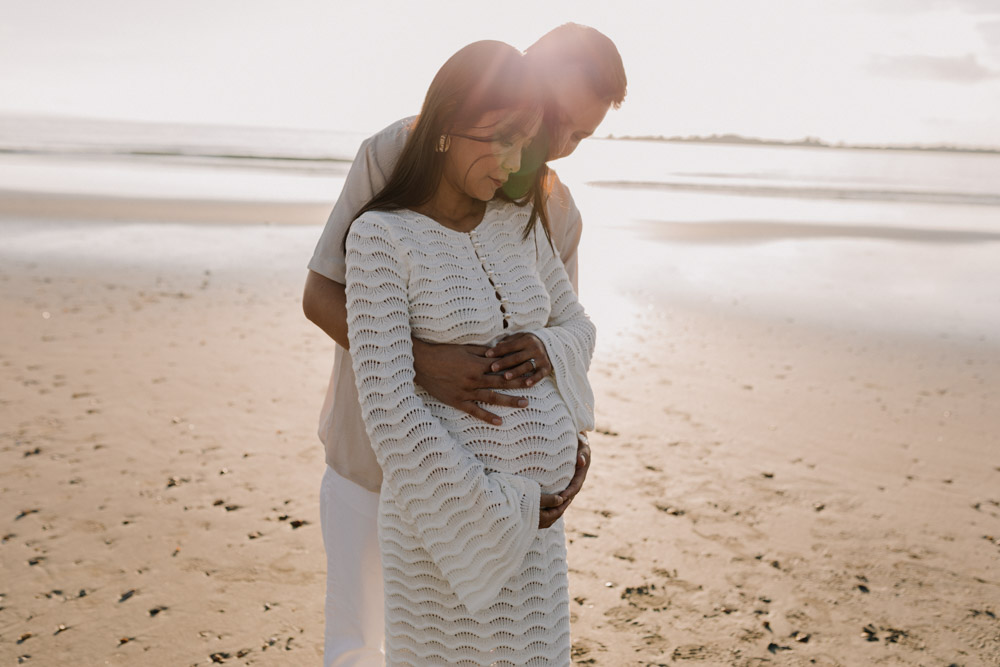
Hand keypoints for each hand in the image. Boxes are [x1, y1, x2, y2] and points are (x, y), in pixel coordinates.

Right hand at [412, 339, 527, 424]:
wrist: (421, 363)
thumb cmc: (442, 353)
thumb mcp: (463, 348)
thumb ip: (481, 351)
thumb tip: (497, 352)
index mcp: (477, 364)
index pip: (502, 367)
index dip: (517, 368)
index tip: (530, 368)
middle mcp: (474, 378)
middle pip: (502, 382)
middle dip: (520, 384)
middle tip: (535, 386)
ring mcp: (466, 391)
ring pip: (492, 397)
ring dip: (509, 401)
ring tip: (525, 403)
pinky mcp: (457, 401)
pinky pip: (475, 411)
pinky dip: (487, 417)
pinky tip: (499, 422)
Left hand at [484, 333, 551, 387]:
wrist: (552, 345)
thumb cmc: (528, 343)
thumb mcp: (520, 338)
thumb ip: (508, 342)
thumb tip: (495, 346)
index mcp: (527, 339)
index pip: (510, 345)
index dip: (498, 350)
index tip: (486, 354)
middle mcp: (535, 348)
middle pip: (517, 357)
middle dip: (504, 363)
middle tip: (493, 368)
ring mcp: (541, 358)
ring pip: (527, 366)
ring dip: (516, 372)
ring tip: (506, 377)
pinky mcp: (547, 368)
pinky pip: (540, 374)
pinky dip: (534, 379)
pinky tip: (526, 383)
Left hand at [539, 435, 591, 528]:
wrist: (574, 439)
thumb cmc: (578, 442)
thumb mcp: (583, 446)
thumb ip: (583, 453)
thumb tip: (581, 461)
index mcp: (580, 473)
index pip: (575, 487)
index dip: (569, 494)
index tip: (561, 498)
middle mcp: (575, 479)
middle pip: (568, 494)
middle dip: (560, 501)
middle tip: (551, 507)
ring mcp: (568, 480)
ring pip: (562, 493)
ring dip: (555, 501)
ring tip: (545, 507)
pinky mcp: (561, 479)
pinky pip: (557, 489)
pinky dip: (551, 495)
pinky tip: (541, 499)